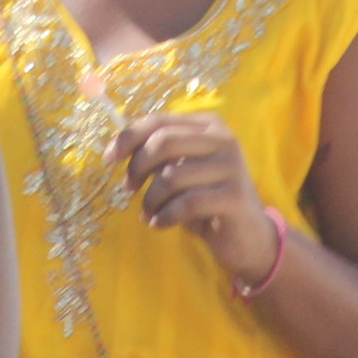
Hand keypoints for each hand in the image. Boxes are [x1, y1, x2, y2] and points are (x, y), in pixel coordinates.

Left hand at [113, 112, 278, 285]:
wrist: (248, 236)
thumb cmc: (207, 201)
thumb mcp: (182, 172)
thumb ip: (159, 157)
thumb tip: (118, 149)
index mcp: (208, 125)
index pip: (159, 120)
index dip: (129, 137)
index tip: (109, 158)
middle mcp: (223, 139)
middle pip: (163, 141)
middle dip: (138, 167)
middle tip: (129, 190)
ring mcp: (231, 166)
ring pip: (171, 176)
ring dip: (151, 199)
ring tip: (149, 213)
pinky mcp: (234, 196)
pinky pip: (185, 204)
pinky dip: (165, 216)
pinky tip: (160, 224)